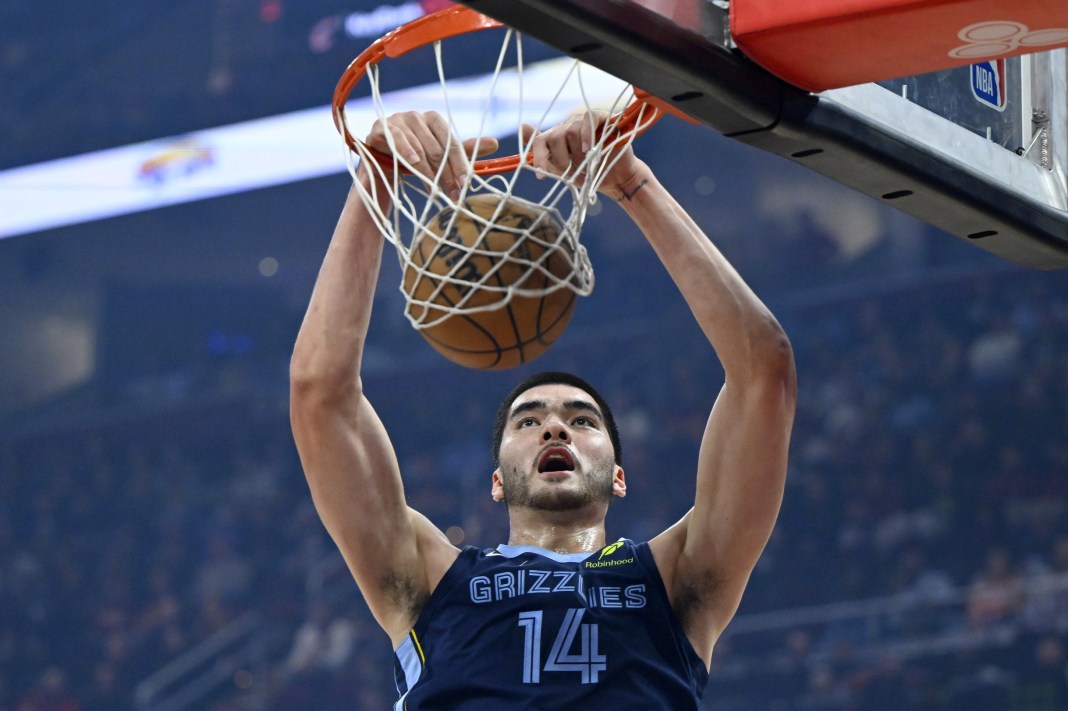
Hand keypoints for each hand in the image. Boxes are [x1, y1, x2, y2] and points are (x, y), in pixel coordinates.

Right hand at [364, 112, 498, 198]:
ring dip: (428, 170)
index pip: (451, 142)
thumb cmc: (413, 161)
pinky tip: (414, 162)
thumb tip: (495, 143)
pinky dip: (406, 151)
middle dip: (446, 174)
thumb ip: (462, 152)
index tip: (466, 185)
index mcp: (434, 120)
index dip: (460, 164)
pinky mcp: (380, 128)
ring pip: (419, 146)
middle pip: (437, 147)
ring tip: (434, 189)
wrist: (379, 166)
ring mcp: (397, 120)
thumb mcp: (439, 158)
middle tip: (452, 195)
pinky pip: (397, 138)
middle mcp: (416, 116)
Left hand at [521, 111, 645, 199]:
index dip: (538, 157)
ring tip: (585, 165)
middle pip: (555, 136)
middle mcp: (568, 126)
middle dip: (562, 158)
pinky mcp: (602, 118)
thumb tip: (521, 126)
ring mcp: (584, 121)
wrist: (614, 179)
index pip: (540, 140)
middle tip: (572, 170)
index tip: (540, 176)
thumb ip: (543, 154)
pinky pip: (589, 118)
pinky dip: (586, 134)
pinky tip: (588, 149)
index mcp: (556, 137)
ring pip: (570, 130)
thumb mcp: (562, 171)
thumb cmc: (587, 174)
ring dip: (577, 153)